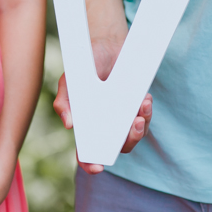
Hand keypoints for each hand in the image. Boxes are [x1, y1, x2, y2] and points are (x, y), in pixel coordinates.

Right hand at [52, 36, 152, 173]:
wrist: (107, 44)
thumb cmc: (85, 64)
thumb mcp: (70, 81)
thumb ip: (64, 101)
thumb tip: (69, 124)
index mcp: (86, 124)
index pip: (86, 151)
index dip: (90, 163)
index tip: (97, 168)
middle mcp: (105, 124)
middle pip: (117, 146)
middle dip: (128, 140)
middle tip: (134, 125)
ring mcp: (122, 116)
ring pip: (134, 134)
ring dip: (142, 126)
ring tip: (142, 106)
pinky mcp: (136, 106)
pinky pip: (145, 117)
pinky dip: (147, 111)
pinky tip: (144, 99)